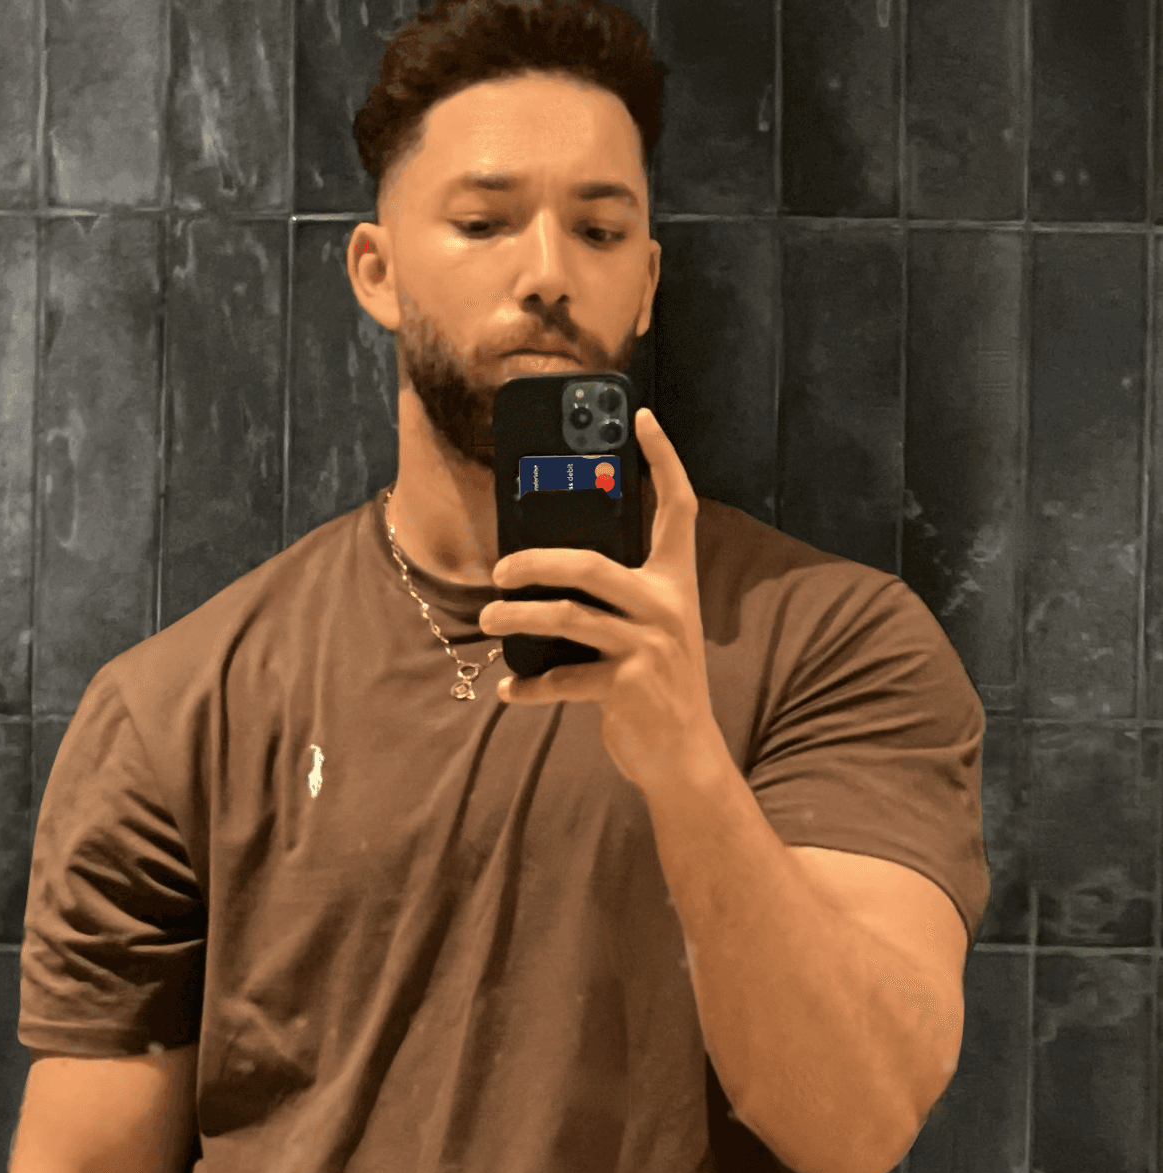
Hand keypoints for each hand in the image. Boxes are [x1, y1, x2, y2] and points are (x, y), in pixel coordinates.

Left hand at [479, 406, 721, 795]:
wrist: (684, 755)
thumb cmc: (657, 681)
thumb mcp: (653, 627)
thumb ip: (620, 592)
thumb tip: (549, 560)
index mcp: (676, 581)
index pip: (677, 506)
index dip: (663, 458)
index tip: (641, 417)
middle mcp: (666, 606)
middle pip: (591, 563)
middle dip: (535, 561)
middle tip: (499, 570)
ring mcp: (648, 647)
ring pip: (567, 616)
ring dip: (518, 617)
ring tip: (489, 618)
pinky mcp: (628, 687)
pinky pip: (563, 679)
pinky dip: (529, 686)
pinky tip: (509, 689)